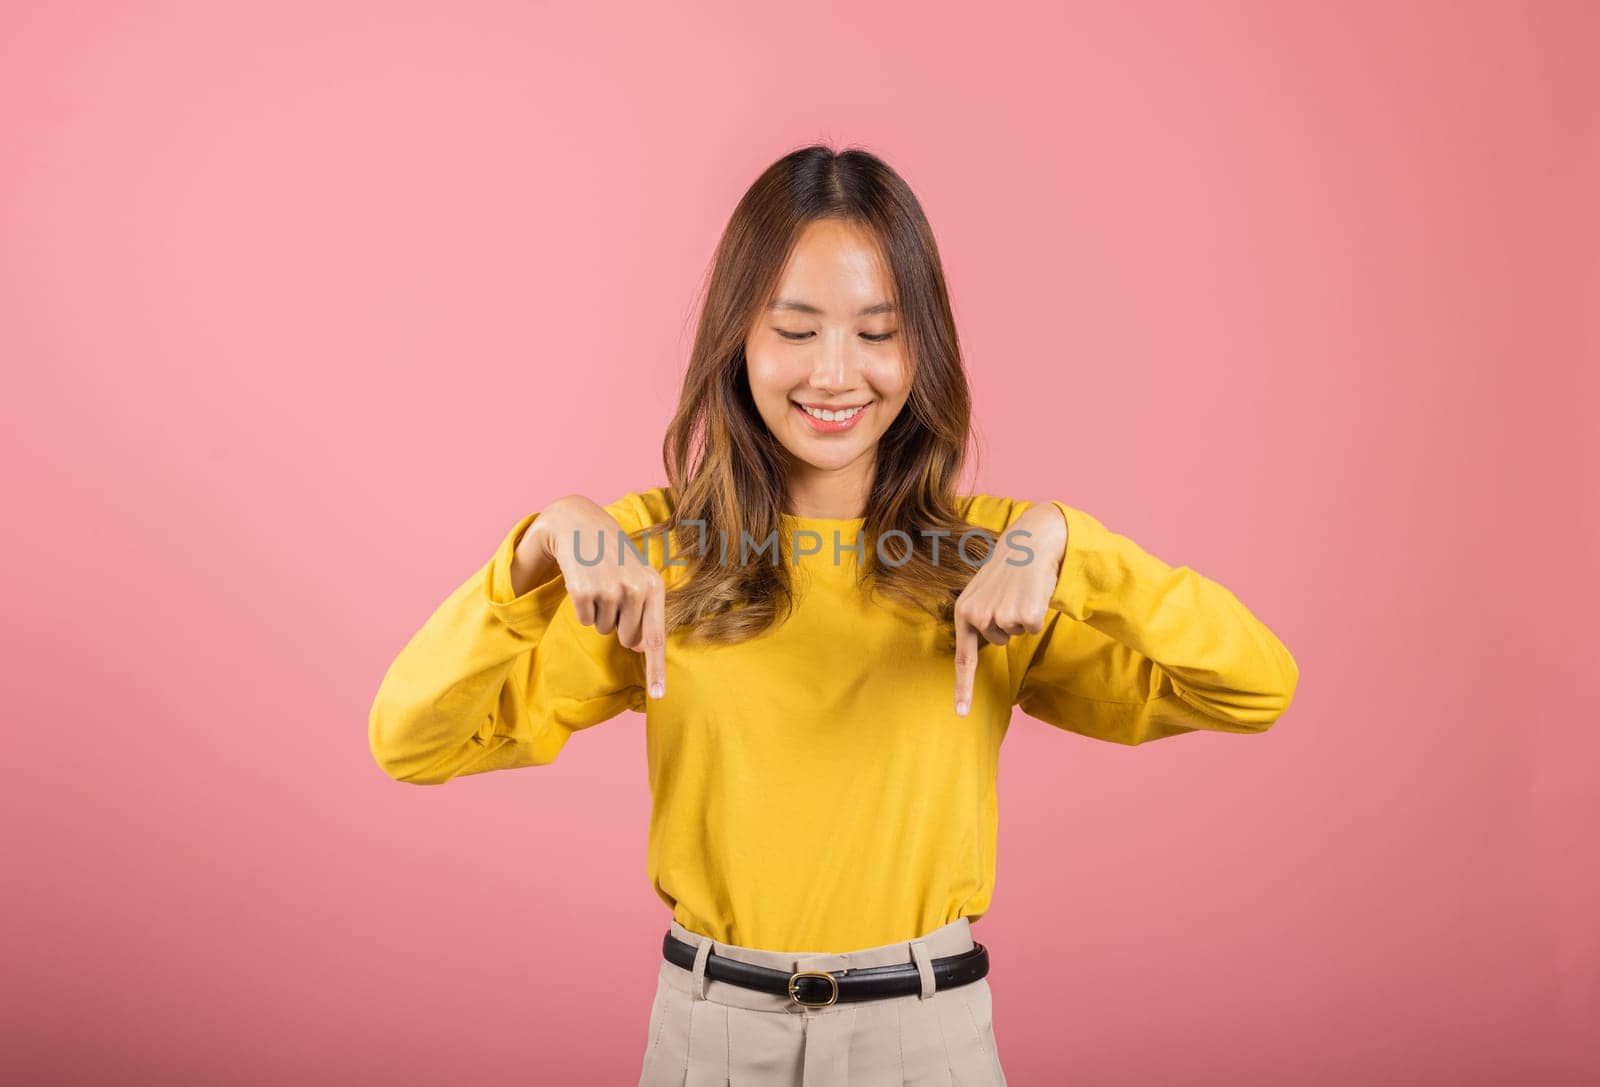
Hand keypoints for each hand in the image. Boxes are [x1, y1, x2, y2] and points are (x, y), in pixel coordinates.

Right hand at [515, 495, 667, 699]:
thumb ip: (645, 612)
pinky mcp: (583, 591)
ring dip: (599, 612)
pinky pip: (584, 619)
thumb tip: (640, 648)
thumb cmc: (614, 557)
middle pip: (626, 638)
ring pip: (603, 629)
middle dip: (618, 625)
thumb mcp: (638, 577)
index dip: (656, 670)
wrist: (580, 524)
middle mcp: (635, 589)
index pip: (655, 638)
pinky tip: (585, 582)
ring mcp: (609, 589)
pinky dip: (582, 607)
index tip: (659, 696)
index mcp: (653, 587)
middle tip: (613, 594)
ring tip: (600, 582)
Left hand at [952, 503, 1067, 715]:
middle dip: (1009, 623)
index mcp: (963, 612)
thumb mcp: (982, 592)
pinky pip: (1033, 628)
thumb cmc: (1007, 569)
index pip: (963, 659)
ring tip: (1020, 591)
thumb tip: (988, 639)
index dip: (963, 688)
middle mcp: (978, 617)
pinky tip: (1032, 593)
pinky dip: (1037, 614)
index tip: (961, 714)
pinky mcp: (1024, 615)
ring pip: (1017, 634)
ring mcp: (1000, 617)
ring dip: (1022, 616)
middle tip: (1011, 595)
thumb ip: (978, 618)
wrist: (1030, 543)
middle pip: (1000, 641)